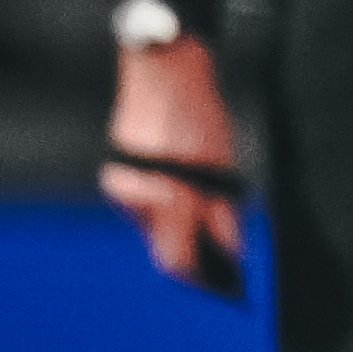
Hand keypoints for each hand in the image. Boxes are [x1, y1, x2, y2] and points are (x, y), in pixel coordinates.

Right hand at [103, 38, 241, 289]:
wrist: (161, 63)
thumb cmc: (195, 110)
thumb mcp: (220, 164)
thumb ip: (222, 213)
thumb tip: (231, 251)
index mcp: (160, 199)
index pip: (177, 261)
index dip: (202, 277)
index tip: (226, 288)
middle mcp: (133, 198)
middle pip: (165, 245)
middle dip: (196, 252)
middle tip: (227, 259)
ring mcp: (122, 184)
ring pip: (156, 224)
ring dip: (182, 228)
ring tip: (215, 223)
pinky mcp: (121, 171)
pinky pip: (147, 203)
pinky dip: (169, 206)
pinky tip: (191, 195)